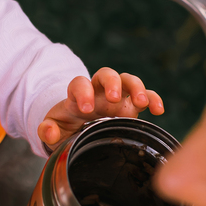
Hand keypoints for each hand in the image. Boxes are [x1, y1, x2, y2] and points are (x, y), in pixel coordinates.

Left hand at [39, 67, 164, 147]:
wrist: (79, 125)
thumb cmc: (66, 126)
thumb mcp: (53, 129)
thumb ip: (47, 130)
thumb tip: (47, 131)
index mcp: (78, 94)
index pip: (79, 84)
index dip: (83, 92)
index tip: (86, 109)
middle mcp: (99, 90)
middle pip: (106, 74)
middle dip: (112, 83)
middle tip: (114, 99)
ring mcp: (118, 95)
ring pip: (128, 80)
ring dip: (136, 88)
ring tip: (141, 103)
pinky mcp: (131, 105)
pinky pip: (146, 95)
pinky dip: (153, 98)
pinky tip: (158, 110)